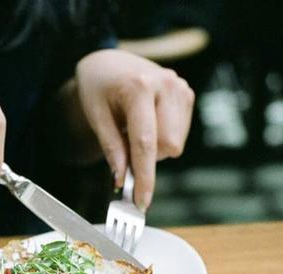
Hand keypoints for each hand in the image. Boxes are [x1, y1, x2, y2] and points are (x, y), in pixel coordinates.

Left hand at [75, 49, 194, 209]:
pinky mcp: (187, 93)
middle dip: (147, 156)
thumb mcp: (96, 116)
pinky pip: (180, 134)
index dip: (144, 177)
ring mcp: (180, 87)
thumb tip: (122, 179)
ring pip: (176, 143)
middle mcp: (166, 85)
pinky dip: (162, 137)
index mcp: (139, 87)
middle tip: (126, 144)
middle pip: (168, 146)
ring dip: (155, 147)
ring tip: (135, 127)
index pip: (145, 142)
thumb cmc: (98, 87)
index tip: (141, 201)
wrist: (109, 62)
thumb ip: (112, 148)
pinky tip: (148, 122)